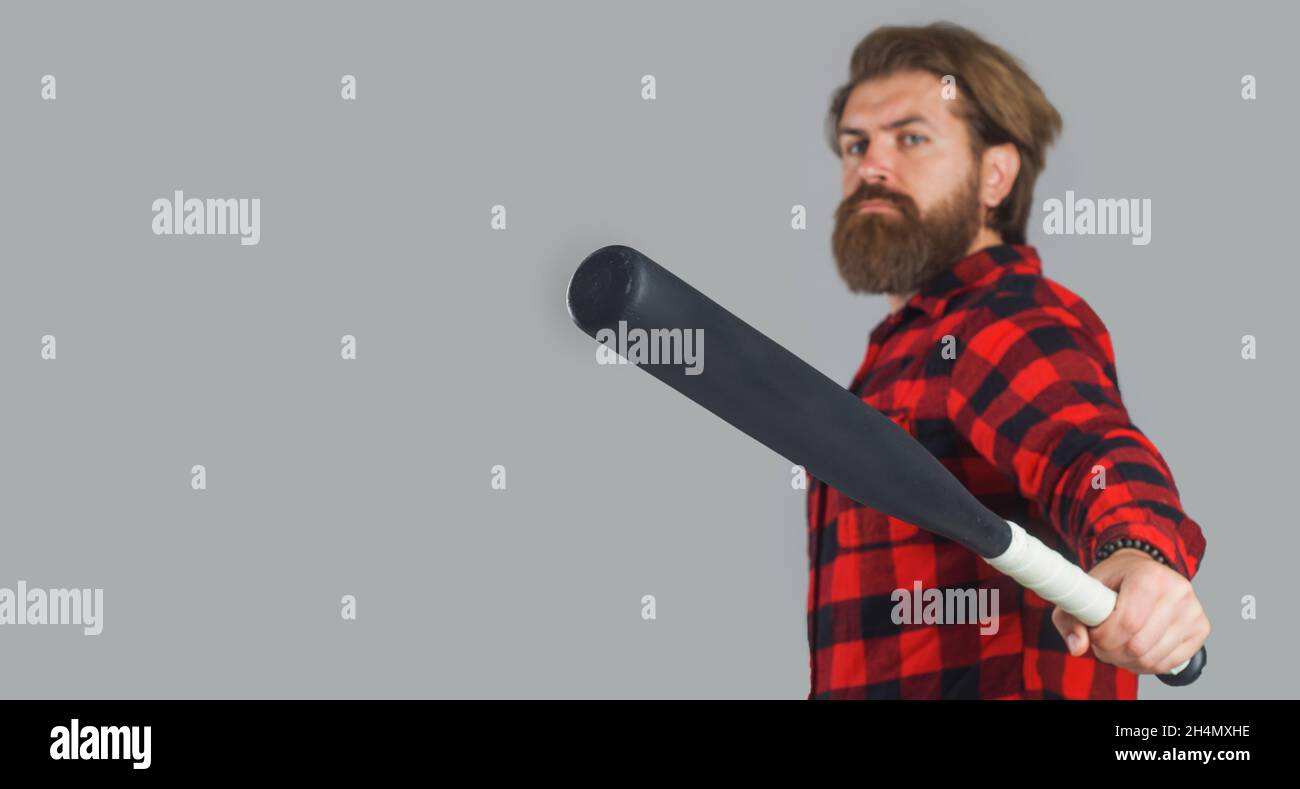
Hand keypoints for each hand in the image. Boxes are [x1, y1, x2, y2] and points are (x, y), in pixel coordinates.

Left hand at [1052, 548, 1209, 674]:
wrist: (1142, 571)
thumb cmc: (1113, 582)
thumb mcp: (1085, 591)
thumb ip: (1071, 619)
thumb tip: (1077, 647)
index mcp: (1150, 575)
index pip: (1127, 622)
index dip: (1103, 637)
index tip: (1093, 633)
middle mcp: (1178, 590)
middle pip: (1138, 644)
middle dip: (1112, 651)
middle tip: (1102, 642)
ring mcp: (1193, 611)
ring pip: (1152, 658)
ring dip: (1126, 660)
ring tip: (1116, 645)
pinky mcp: (1201, 629)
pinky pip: (1167, 664)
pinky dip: (1144, 665)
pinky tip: (1134, 651)